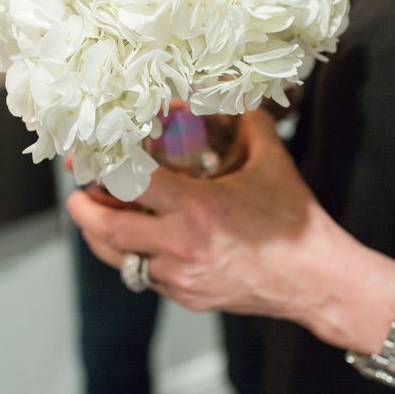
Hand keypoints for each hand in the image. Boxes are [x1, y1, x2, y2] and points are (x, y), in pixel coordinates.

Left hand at [66, 109, 394, 349]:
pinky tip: (139, 242)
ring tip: (96, 218)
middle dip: (84, 211)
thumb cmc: (296, 224)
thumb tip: (236, 95)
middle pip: (109, 230)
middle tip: (77, 195)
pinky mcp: (187, 298)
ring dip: (105, 238)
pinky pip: (147, 277)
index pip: (133, 183)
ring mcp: (181, 278)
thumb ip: (250, 124)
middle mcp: (180, 247)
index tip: (93, 159)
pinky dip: (137, 257)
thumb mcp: (273, 164)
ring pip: (122, 259)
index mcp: (197, 210)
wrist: (317, 281)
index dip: (107, 168)